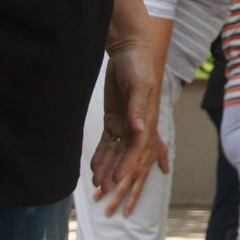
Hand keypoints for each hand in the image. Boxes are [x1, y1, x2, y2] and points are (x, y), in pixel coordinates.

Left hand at [89, 35, 167, 216]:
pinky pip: (107, 141)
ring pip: (115, 150)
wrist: (128, 52)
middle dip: (115, 170)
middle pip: (125, 153)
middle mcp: (136, 124)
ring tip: (97, 183)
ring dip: (107, 166)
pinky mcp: (113, 119)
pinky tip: (94, 167)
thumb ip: (137, 107)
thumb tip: (138, 128)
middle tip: (103, 187)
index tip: (118, 178)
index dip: (127, 163)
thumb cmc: (137, 65)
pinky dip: (101, 154)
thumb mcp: (139, 84)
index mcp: (146, 118)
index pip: (136, 146)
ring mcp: (124, 123)